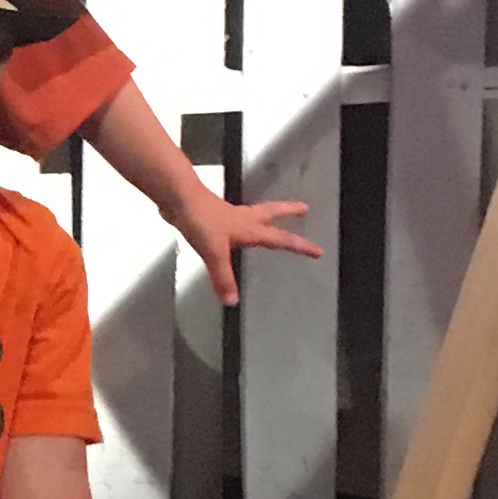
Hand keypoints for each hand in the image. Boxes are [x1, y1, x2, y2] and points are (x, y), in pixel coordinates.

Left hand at [176, 184, 320, 306]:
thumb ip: (223, 277)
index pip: (281, 239)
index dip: (300, 246)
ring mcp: (227, 215)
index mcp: (250, 229)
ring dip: (267, 214)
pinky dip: (239, 219)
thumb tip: (232, 301)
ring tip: (272, 217)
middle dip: (289, 211)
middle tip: (304, 208)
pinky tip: (232, 225)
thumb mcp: (214, 253)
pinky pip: (232, 217)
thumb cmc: (200, 220)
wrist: (179, 197)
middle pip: (272, 213)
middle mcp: (243, 219)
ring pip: (254, 212)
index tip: (318, 251)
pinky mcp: (212, 213)